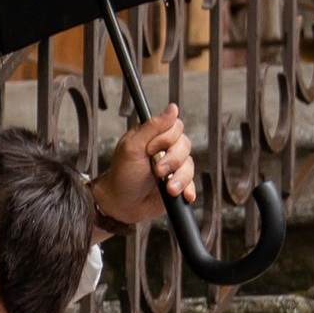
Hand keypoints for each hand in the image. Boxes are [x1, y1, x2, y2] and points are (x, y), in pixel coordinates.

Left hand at [92, 105, 195, 227]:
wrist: (121, 204)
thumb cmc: (122, 174)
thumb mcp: (132, 147)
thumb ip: (152, 127)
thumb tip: (172, 108)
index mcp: (154, 136)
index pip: (175, 127)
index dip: (166, 139)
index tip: (150, 150)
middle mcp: (166, 149)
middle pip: (185, 145)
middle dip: (172, 160)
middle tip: (157, 171)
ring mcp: (173, 167)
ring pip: (189, 165)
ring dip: (179, 178)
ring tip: (167, 188)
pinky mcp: (177, 184)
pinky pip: (191, 183)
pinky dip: (188, 189)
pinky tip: (183, 194)